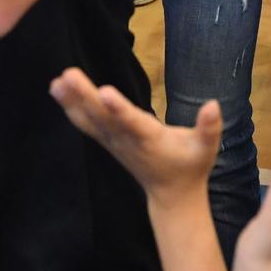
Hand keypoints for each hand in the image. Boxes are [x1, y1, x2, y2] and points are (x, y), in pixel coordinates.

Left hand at [50, 66, 220, 202]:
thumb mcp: (207, 149)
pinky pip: (86, 124)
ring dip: (72, 102)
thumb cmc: (191, 166)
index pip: (132, 123)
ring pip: (90, 121)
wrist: (171, 195)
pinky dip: (71, 108)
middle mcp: (127, 141)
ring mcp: (115, 142)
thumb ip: (209, 128)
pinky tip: (58, 90)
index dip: (119, 109)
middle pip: (103, 117)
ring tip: (57, 81)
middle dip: (85, 97)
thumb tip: (213, 104)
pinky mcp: (108, 141)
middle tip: (68, 74)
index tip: (104, 93)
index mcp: (150, 140)